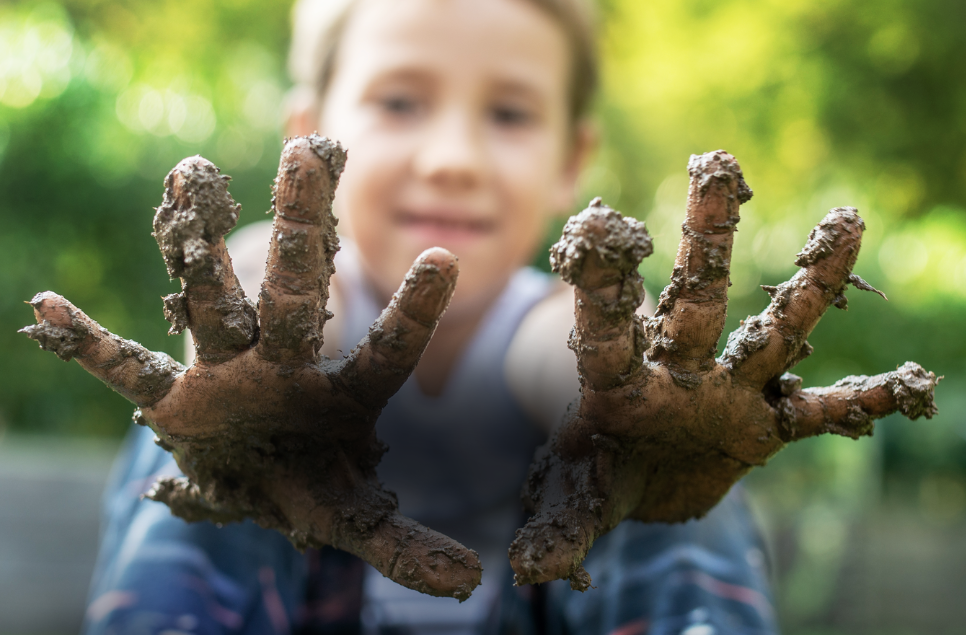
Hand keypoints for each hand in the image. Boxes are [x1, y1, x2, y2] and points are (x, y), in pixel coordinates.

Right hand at [21, 135, 480, 600]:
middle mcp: (285, 366)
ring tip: (190, 173)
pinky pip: (128, 369)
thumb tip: (470, 583)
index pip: (386, 351)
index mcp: (342, 394)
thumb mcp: (357, 518)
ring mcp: (228, 373)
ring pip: (214, 299)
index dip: (414, 313)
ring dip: (197, 245)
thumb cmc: (314, 485)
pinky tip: (48, 309)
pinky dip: (90, 346)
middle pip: (293, 292)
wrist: (257, 478)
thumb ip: (405, 543)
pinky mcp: (176, 397)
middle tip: (307, 153)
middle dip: (299, 230)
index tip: (445, 260)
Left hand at [508, 150, 939, 589]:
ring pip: (771, 331)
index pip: (605, 327)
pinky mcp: (762, 425)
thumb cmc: (596, 477)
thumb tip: (528, 572)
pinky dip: (860, 405)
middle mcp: (677, 372)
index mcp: (616, 383)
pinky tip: (908, 390)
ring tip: (846, 219)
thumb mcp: (575, 501)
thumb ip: (560, 529)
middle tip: (719, 162)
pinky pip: (819, 413)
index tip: (594, 223)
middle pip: (695, 297)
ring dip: (809, 286)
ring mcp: (726, 392)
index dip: (601, 282)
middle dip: (708, 237)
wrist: (639, 482)